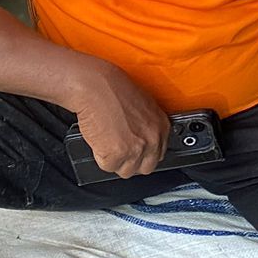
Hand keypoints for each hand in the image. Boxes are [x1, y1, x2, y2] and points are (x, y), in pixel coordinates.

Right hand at [67, 60, 169, 177]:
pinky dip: (101, 156)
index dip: (144, 154)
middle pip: (145, 167)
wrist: (95, 86)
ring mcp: (136, 149)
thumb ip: (147, 126)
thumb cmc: (113, 89)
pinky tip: (100, 139)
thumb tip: (142, 139)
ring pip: (126, 170)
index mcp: (161, 126)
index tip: (135, 150)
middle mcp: (153, 139)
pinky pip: (108, 166)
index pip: (158, 154)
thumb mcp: (143, 106)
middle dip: (131, 161)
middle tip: (119, 147)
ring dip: (115, 160)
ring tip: (108, 140)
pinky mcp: (117, 155)